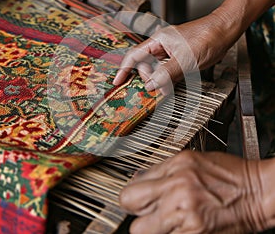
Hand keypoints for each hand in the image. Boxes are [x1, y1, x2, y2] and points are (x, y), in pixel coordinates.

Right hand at [113, 15, 230, 94]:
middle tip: (158, 90)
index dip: (124, 69)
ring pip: (156, 71)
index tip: (117, 82)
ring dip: (159, 82)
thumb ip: (166, 73)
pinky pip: (167, 73)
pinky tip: (171, 86)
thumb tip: (150, 86)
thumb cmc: (207, 37)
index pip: (134, 55)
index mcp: (158, 40)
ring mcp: (169, 54)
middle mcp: (161, 46)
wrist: (225, 32)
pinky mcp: (178, 60)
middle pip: (145, 66)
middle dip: (149, 80)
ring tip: (166, 90)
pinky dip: (167, 81)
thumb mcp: (186, 58)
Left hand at [119, 150, 268, 233]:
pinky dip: (169, 233)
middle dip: (137, 215)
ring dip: (152, 227)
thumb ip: (160, 169)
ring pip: (145, 233)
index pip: (131, 191)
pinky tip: (179, 223)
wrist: (255, 192)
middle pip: (132, 215)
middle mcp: (178, 193)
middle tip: (147, 210)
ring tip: (166, 218)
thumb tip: (138, 178)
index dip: (131, 196)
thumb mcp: (189, 160)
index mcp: (175, 170)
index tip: (136, 198)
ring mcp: (186, 218)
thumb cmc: (226, 174)